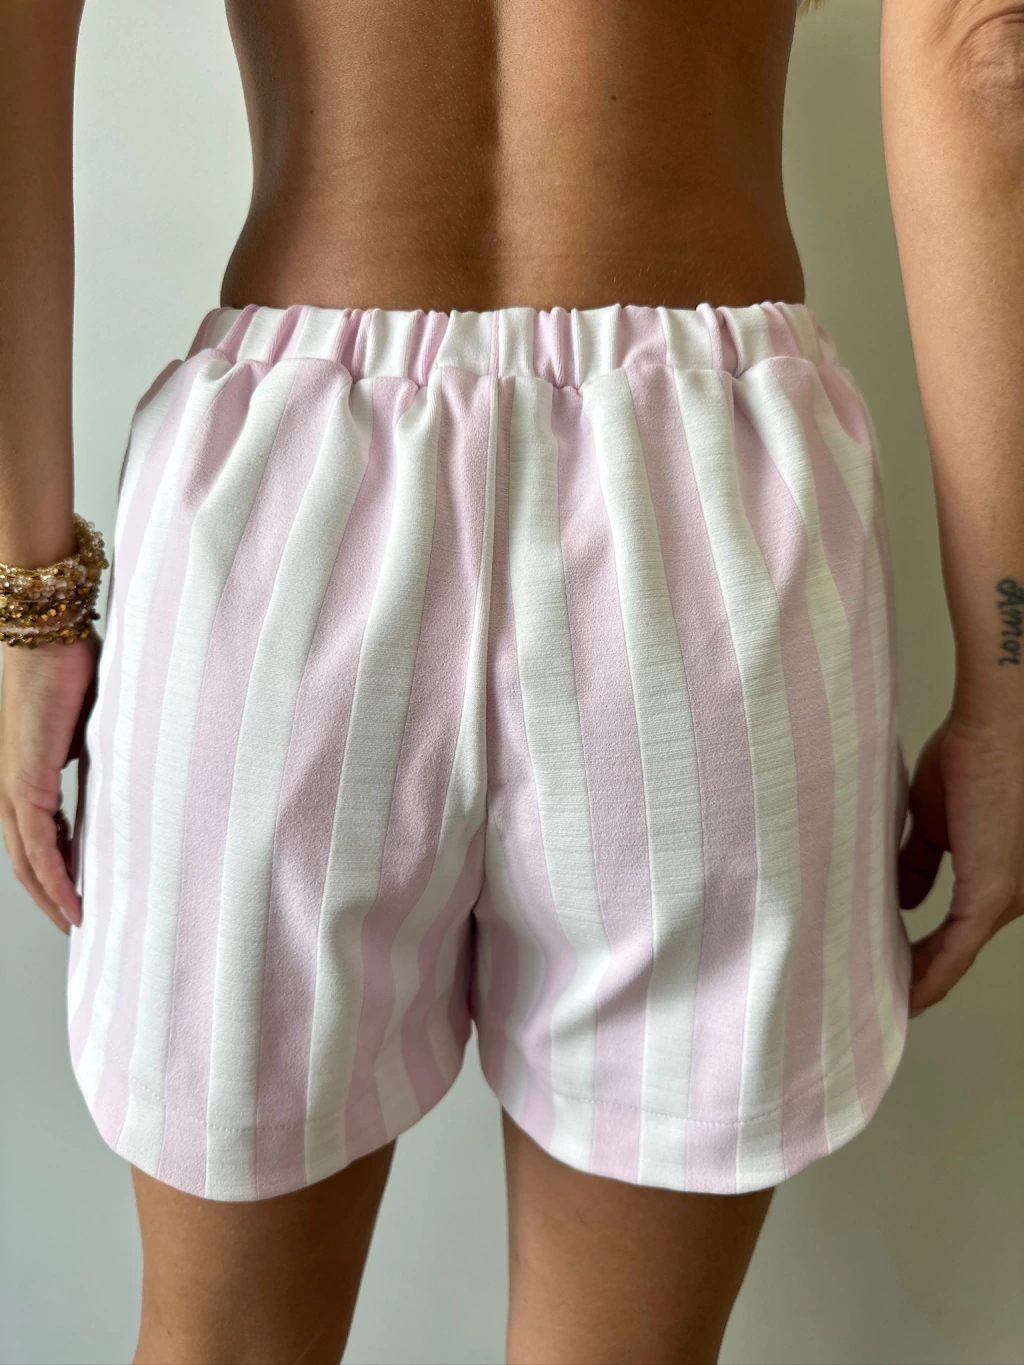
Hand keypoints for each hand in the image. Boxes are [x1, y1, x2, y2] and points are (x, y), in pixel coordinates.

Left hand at [0, 630, 98, 933]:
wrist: (51, 638)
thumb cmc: (73, 669)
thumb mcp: (89, 728)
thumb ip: (90, 758)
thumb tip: (113, 778)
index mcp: (26, 775)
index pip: (37, 838)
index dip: (57, 872)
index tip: (81, 896)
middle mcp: (11, 788)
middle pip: (26, 861)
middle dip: (52, 898)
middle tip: (78, 924)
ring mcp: (12, 787)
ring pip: (27, 860)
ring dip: (51, 898)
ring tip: (76, 923)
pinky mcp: (23, 783)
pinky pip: (38, 845)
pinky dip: (54, 877)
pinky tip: (70, 900)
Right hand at [898, 709, 1023, 1014]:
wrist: (994, 733)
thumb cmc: (971, 757)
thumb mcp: (932, 820)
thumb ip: (917, 861)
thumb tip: (901, 896)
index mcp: (989, 874)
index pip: (953, 928)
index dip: (921, 952)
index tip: (886, 966)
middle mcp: (1003, 894)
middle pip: (952, 949)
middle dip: (916, 974)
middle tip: (876, 992)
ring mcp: (999, 898)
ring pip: (954, 956)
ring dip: (919, 982)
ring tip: (885, 1001)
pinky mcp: (990, 895)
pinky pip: (957, 949)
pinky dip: (931, 976)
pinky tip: (908, 995)